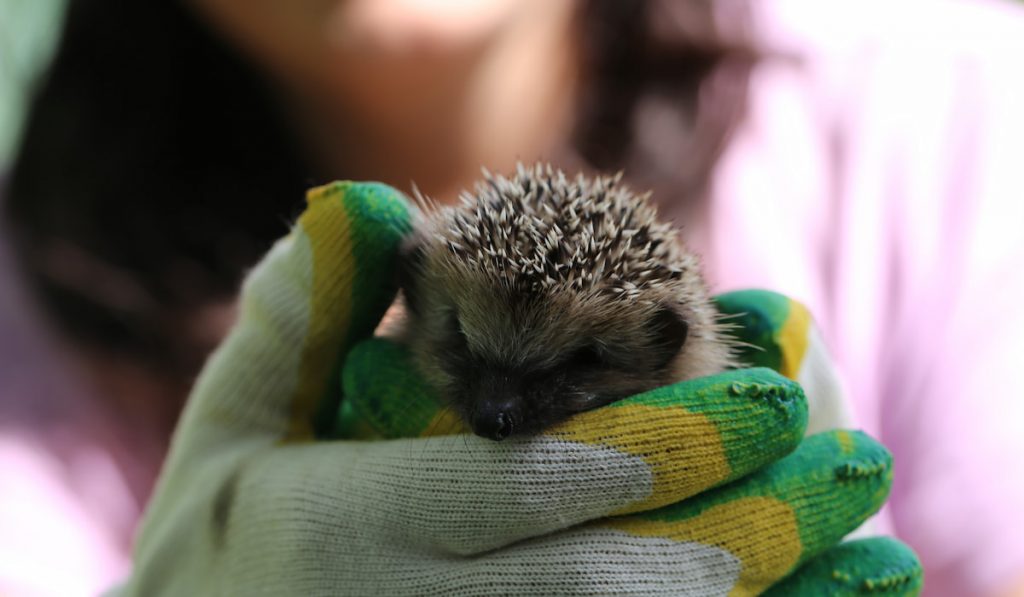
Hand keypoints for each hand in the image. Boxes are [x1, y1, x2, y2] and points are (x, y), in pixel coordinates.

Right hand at [113, 181, 919, 595]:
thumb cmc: (214, 556)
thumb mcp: (226, 433)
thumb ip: (292, 322)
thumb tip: (374, 207)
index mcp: (343, 530)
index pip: (520, 490)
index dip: (650, 451)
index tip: (763, 406)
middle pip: (602, 581)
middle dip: (739, 527)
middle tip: (843, 469)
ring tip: (859, 556)